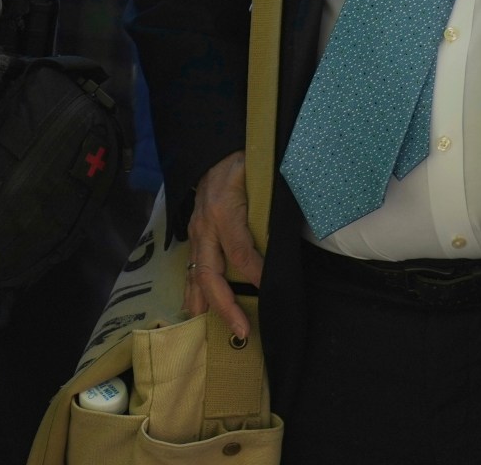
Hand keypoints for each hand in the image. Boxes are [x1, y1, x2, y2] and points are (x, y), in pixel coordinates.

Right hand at [182, 151, 261, 342]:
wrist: (215, 148)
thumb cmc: (244, 162)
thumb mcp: (260, 177)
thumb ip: (271, 205)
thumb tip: (289, 235)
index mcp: (223, 211)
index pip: (240, 252)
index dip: (255, 274)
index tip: (270, 291)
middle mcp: (205, 226)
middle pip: (211, 275)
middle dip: (225, 306)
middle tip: (243, 330)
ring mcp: (196, 233)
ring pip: (195, 276)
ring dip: (203, 306)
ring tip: (210, 332)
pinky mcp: (194, 236)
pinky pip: (191, 269)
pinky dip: (194, 292)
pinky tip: (198, 310)